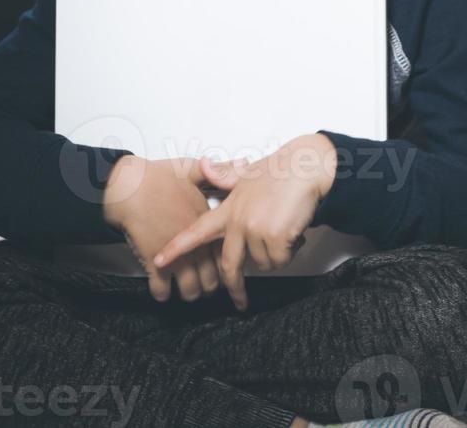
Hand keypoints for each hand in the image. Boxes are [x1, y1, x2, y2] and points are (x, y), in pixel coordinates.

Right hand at [102, 153, 247, 302]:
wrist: (130, 186)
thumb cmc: (158, 176)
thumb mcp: (193, 169)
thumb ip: (219, 171)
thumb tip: (243, 164)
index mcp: (206, 224)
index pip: (226, 253)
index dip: (228, 265)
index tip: (227, 268)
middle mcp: (195, 244)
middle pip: (211, 278)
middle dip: (210, 285)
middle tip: (207, 284)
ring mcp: (175, 256)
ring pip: (191, 289)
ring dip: (190, 293)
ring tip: (189, 290)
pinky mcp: (153, 262)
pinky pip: (161, 289)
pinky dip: (162, 294)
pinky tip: (163, 290)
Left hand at [152, 133, 337, 310]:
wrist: (305, 167)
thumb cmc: (280, 171)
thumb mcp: (247, 172)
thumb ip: (225, 176)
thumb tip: (204, 164)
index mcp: (228, 208)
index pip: (197, 231)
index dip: (177, 247)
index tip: (160, 261)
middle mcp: (238, 221)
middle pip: (230, 265)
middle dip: (235, 287)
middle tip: (240, 301)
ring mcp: (255, 229)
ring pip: (262, 264)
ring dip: (276, 255)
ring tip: (284, 230)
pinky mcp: (273, 236)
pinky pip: (280, 260)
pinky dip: (290, 252)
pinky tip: (294, 233)